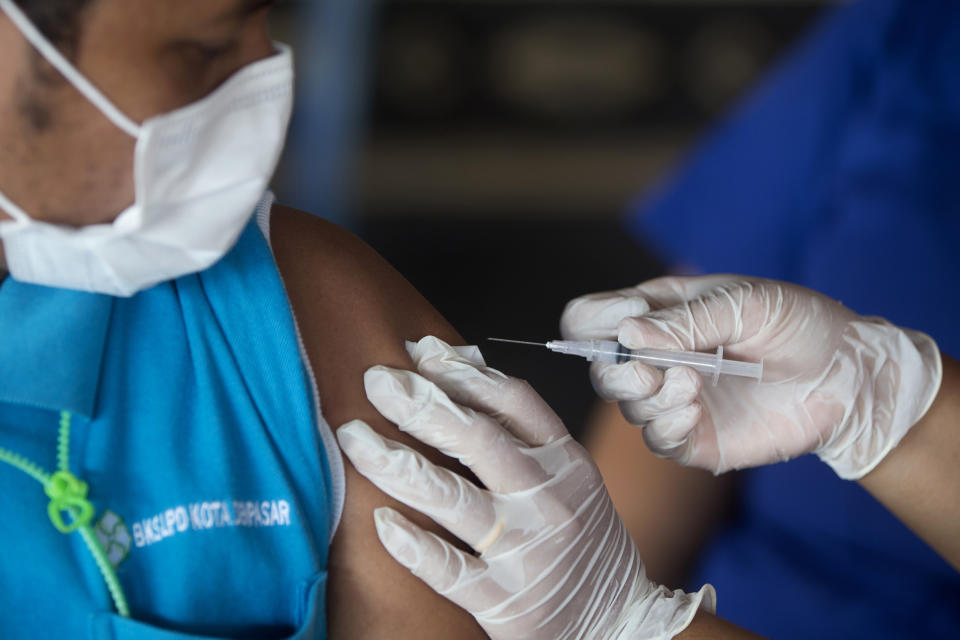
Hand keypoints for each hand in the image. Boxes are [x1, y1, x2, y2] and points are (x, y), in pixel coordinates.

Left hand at [336, 336, 713, 639]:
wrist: (619, 623)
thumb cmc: (583, 541)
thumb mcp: (571, 477)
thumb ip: (524, 434)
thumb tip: (460, 371)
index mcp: (566, 462)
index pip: (515, 401)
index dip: (464, 371)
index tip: (422, 352)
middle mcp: (548, 500)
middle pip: (478, 438)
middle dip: (421, 403)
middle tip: (377, 380)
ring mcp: (526, 550)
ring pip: (452, 497)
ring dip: (397, 462)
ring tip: (355, 437)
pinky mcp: (505, 601)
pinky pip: (449, 569)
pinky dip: (412, 543)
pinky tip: (380, 521)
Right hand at [561, 275, 941, 477]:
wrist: (847, 377)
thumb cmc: (798, 325)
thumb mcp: (745, 304)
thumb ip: (686, 321)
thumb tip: (627, 335)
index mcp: (658, 313)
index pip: (590, 317)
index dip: (593, 322)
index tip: (629, 323)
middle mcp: (657, 357)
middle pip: (599, 368)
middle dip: (618, 372)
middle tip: (655, 371)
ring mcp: (673, 398)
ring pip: (626, 405)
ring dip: (651, 397)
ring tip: (695, 385)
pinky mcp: (693, 437)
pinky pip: (656, 440)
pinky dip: (666, 427)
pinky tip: (694, 412)